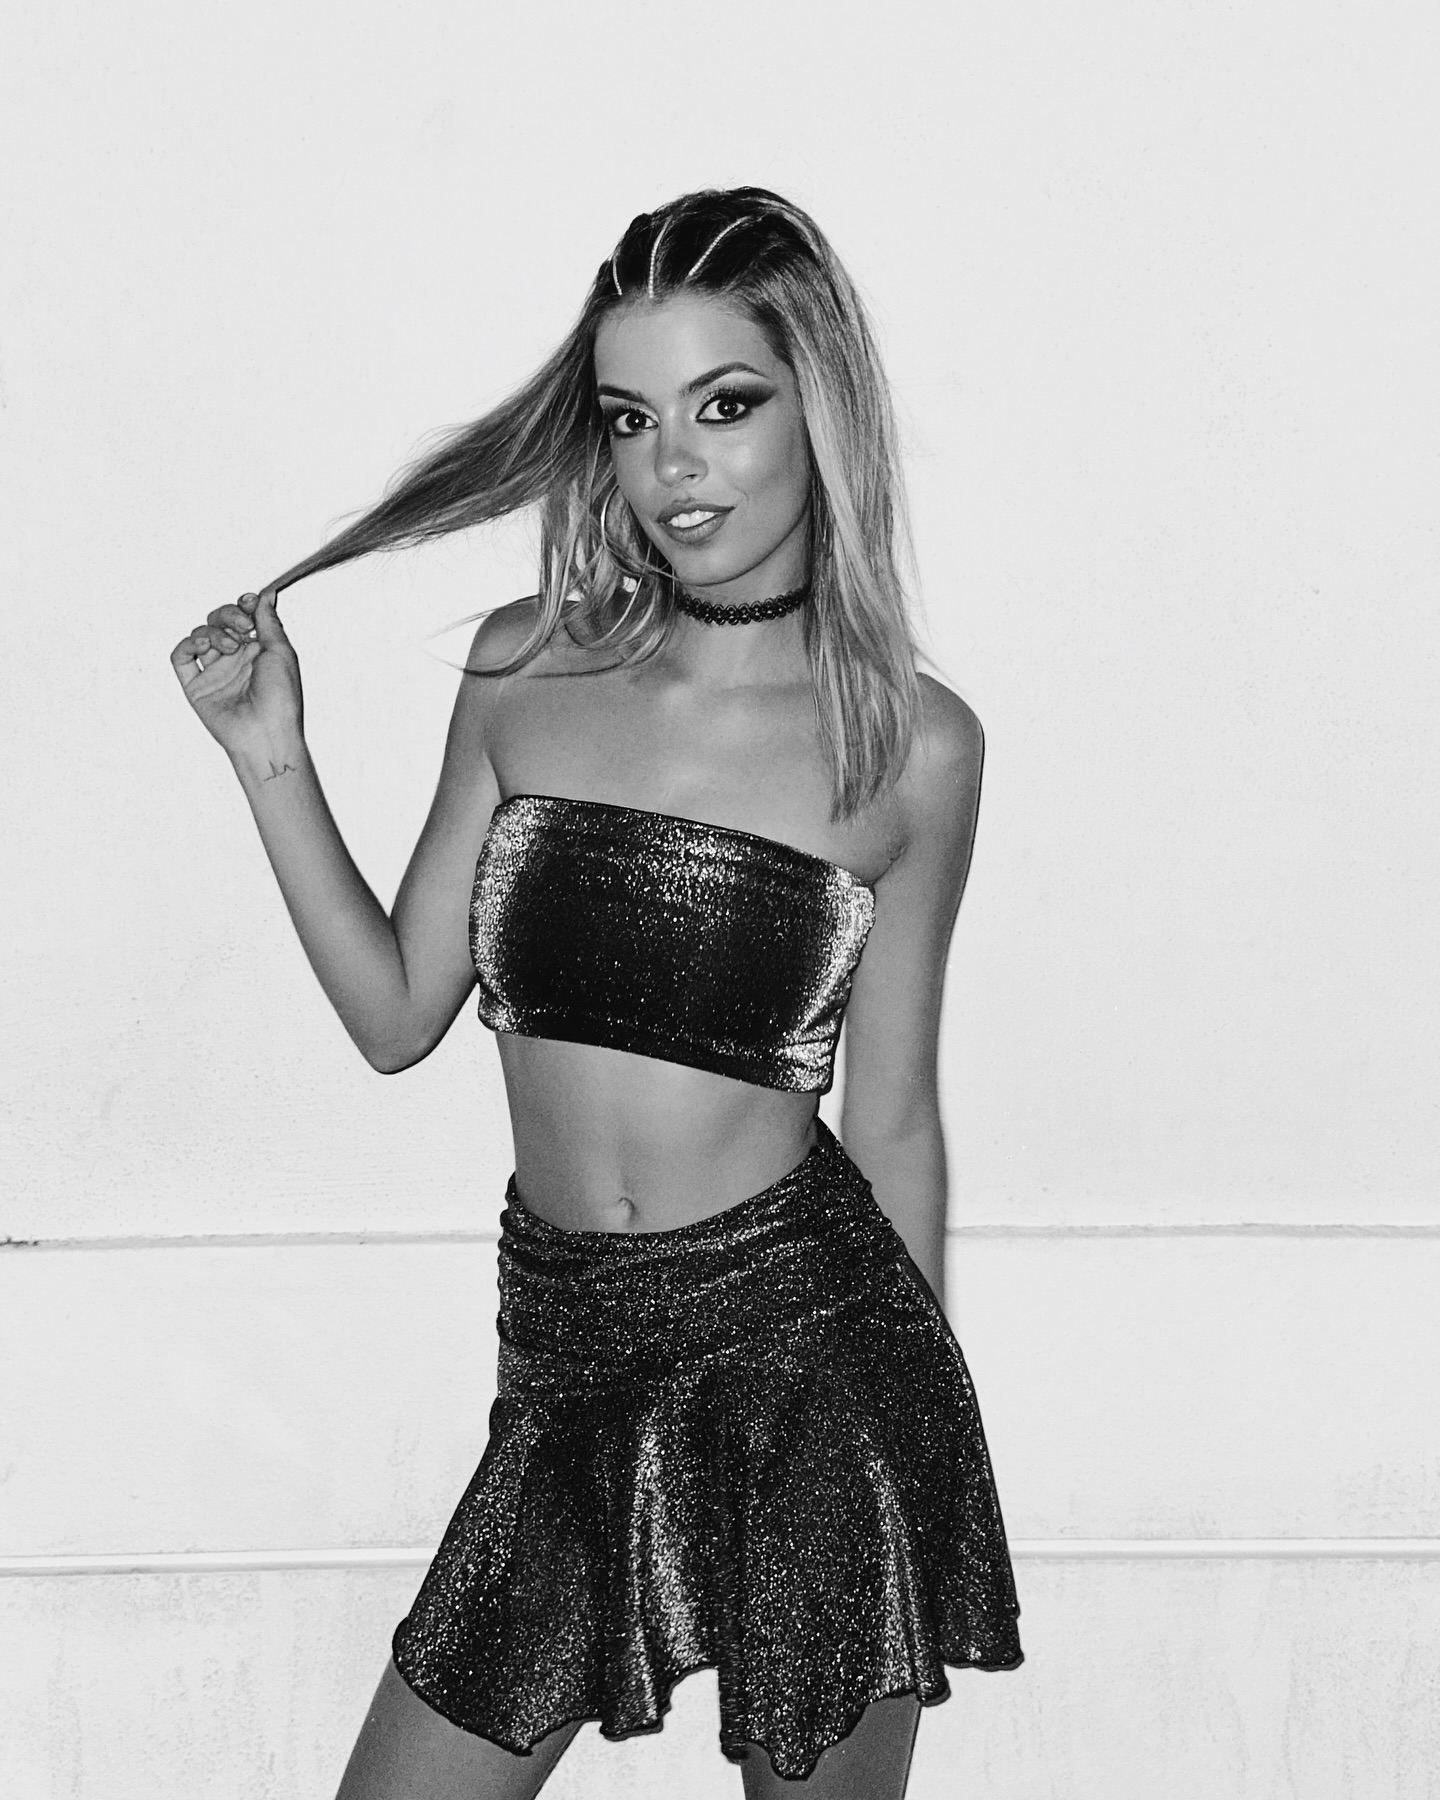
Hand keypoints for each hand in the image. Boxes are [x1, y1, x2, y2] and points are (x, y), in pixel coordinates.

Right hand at [171, 589, 303, 761]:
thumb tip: (266, 596)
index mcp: (258, 651)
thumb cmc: (281, 698)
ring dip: (212, 632)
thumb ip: (269, 622)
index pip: (242, 617)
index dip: (243, 606)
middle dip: (227, 615)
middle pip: (219, 621)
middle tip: (242, 627)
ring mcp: (215, 672)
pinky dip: (188, 645)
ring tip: (229, 647)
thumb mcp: (282, 652)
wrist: (267, 732)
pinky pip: (181, 658)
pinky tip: (204, 647)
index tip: (249, 602)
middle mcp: (235, 660)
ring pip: (200, 635)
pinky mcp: (196, 686)